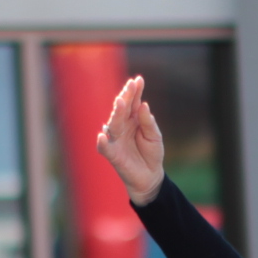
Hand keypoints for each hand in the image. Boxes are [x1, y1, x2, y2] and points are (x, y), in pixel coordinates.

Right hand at [95, 76, 165, 205]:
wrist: (150, 176)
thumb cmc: (152, 154)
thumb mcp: (155, 137)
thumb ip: (148, 122)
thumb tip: (143, 105)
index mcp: (133, 119)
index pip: (133, 102)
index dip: (135, 91)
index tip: (138, 80)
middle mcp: (122, 126)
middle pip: (122, 109)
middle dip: (126, 97)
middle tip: (130, 86)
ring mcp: (116, 139)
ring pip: (114, 124)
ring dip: (116, 113)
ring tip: (121, 102)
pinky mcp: (113, 154)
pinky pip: (105, 148)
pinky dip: (103, 143)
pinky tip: (103, 137)